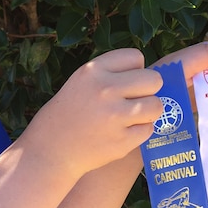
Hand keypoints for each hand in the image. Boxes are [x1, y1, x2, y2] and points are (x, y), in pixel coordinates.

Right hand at [17, 48, 163, 178]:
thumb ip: (111, 74)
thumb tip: (148, 75)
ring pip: (156, 105)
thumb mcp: (81, 82)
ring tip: (132, 117)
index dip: (135, 70)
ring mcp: (115, 116)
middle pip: (153, 79)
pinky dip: (139, 132)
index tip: (126, 81)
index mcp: (93, 70)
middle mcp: (105, 90)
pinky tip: (123, 133)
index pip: (135, 57)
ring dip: (148, 111)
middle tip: (135, 100)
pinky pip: (149, 129)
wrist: (51, 150)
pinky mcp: (122, 141)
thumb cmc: (69, 113)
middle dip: (148, 90)